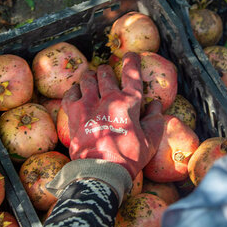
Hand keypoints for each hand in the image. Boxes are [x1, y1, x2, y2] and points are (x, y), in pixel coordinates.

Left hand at [62, 52, 163, 178]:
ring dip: (91, 78)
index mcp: (129, 103)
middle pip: (105, 73)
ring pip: (87, 79)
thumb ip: (154, 120)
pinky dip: (74, 91)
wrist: (101, 171)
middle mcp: (108, 98)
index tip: (131, 55)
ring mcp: (88, 104)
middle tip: (107, 75)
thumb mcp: (150, 140)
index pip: (132, 74)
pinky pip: (70, 93)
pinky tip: (77, 93)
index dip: (132, 61)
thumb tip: (155, 105)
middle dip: (107, 71)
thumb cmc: (129, 157)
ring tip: (92, 81)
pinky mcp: (73, 114)